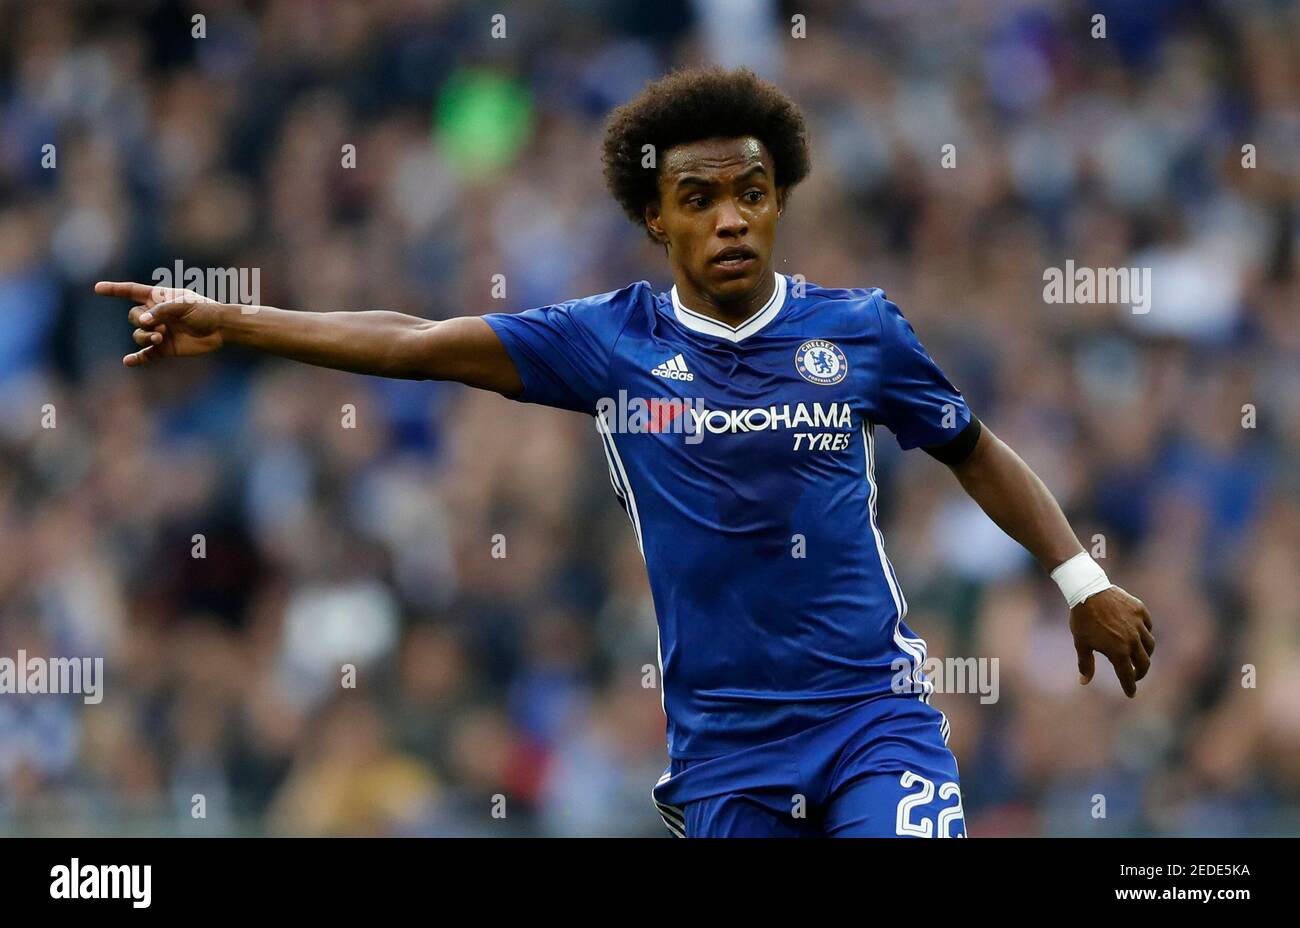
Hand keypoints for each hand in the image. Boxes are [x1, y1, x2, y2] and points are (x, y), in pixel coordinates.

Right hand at [94, 281, 226, 366]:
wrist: (221, 329)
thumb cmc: (205, 311)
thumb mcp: (185, 305)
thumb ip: (163, 310)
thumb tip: (143, 322)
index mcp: (158, 298)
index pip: (132, 291)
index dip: (114, 290)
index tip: (97, 289)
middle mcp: (156, 315)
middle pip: (134, 317)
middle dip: (141, 322)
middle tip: (158, 327)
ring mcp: (159, 332)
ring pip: (139, 335)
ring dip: (145, 337)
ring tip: (160, 338)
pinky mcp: (165, 348)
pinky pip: (145, 354)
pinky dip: (137, 358)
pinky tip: (128, 362)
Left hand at [1070, 586, 1154, 697]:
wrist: (1087, 590)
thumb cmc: (1082, 619)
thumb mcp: (1081, 643)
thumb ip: (1085, 664)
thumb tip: (1083, 682)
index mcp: (1118, 652)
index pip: (1128, 676)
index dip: (1129, 687)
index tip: (1131, 693)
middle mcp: (1132, 640)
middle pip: (1144, 663)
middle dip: (1140, 673)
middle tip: (1135, 675)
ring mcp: (1138, 625)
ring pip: (1149, 645)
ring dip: (1145, 654)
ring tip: (1138, 656)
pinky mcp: (1140, 611)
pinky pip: (1148, 626)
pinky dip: (1145, 633)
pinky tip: (1139, 635)